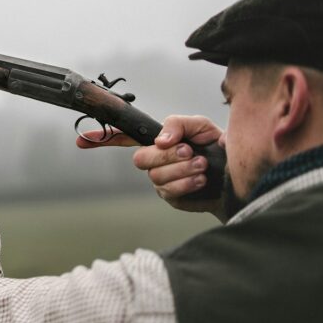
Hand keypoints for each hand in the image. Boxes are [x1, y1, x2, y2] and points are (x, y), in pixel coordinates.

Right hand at [77, 115, 225, 219]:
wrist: (239, 175)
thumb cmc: (220, 148)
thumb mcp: (200, 125)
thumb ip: (177, 124)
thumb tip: (160, 140)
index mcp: (158, 141)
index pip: (123, 138)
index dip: (102, 139)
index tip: (82, 140)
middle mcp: (155, 161)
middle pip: (141, 159)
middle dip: (166, 156)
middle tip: (191, 153)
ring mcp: (161, 181)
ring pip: (156, 176)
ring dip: (182, 169)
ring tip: (203, 166)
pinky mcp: (172, 198)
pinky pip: (170, 191)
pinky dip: (187, 182)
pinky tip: (201, 180)